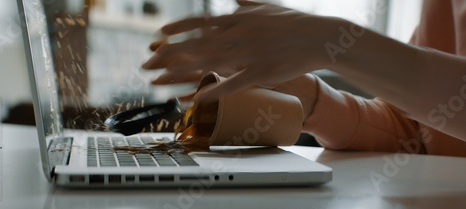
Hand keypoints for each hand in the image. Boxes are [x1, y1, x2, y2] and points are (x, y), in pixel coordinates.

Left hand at [142, 0, 342, 102]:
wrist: (319, 37)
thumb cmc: (293, 21)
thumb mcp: (265, 6)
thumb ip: (245, 3)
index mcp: (238, 18)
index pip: (199, 22)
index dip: (177, 29)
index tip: (159, 37)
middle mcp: (238, 34)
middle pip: (194, 45)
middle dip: (167, 56)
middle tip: (146, 65)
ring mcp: (248, 54)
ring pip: (206, 65)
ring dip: (178, 75)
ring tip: (158, 83)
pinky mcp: (260, 73)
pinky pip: (231, 84)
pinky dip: (211, 91)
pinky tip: (194, 99)